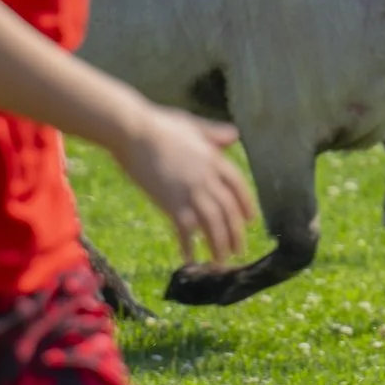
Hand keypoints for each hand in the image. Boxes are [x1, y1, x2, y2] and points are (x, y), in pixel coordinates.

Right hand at [114, 103, 253, 263]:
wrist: (134, 131)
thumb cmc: (160, 125)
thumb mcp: (194, 126)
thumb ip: (214, 134)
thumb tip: (234, 135)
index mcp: (215, 159)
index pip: (238, 187)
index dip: (246, 205)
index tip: (250, 221)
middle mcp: (208, 178)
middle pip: (229, 211)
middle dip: (235, 233)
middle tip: (239, 250)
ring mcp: (191, 191)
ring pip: (213, 224)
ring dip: (219, 244)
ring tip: (220, 260)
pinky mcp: (171, 202)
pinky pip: (186, 230)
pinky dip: (189, 245)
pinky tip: (189, 257)